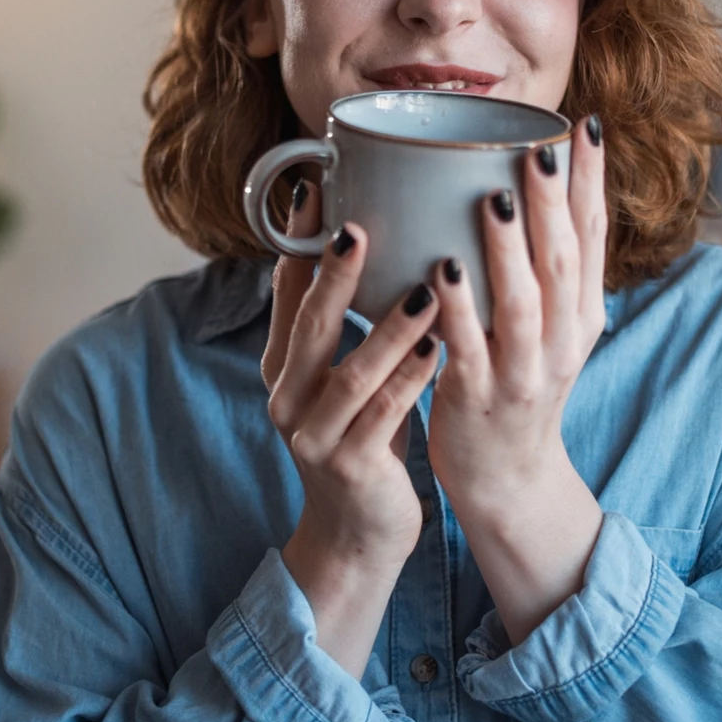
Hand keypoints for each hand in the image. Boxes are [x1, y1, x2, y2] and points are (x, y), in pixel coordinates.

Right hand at [264, 179, 442, 675]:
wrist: (358, 533)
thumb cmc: (363, 438)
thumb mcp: (347, 375)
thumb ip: (349, 322)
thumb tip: (378, 237)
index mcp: (282, 363)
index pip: (285, 288)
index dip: (299, 239)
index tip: (319, 188)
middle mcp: (286, 394)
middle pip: (307, 322)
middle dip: (335, 274)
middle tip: (360, 225)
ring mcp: (311, 433)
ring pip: (349, 372)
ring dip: (388, 328)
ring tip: (426, 286)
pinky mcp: (346, 466)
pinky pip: (382, 415)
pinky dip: (410, 380)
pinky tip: (439, 349)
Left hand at [428, 116, 608, 642]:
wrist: (507, 478)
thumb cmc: (516, 382)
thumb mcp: (550, 326)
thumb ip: (544, 267)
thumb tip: (530, 183)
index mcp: (582, 313)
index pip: (594, 236)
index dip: (591, 181)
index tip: (586, 125)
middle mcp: (563, 339)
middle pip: (564, 261)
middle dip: (552, 202)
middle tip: (538, 148)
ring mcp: (525, 372)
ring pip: (523, 304)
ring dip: (508, 250)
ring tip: (492, 201)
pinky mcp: (481, 399)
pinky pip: (468, 349)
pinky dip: (459, 310)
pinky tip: (442, 271)